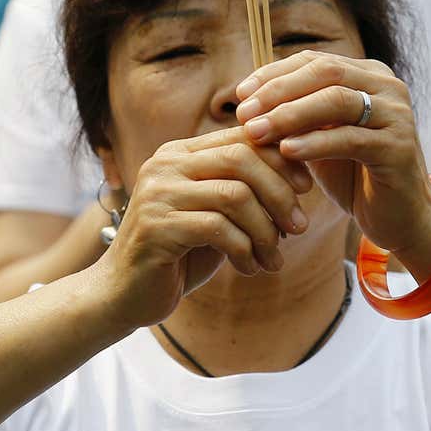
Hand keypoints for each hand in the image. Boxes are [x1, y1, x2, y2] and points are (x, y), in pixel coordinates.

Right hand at [94, 128, 314, 328]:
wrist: (124, 293)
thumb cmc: (178, 254)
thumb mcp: (214, 215)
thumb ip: (242, 191)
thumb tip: (299, 177)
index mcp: (179, 154)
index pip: (241, 137)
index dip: (281, 159)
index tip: (305, 189)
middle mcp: (165, 165)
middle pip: (241, 158)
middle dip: (280, 193)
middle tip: (299, 227)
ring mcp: (157, 194)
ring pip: (234, 195)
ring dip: (266, 231)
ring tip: (275, 258)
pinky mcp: (156, 227)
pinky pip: (218, 228)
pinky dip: (245, 250)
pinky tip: (250, 269)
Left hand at [234, 51, 430, 267]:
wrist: (398, 217)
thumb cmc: (352, 174)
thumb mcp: (318, 136)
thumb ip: (293, 114)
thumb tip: (244, 99)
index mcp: (367, 75)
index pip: (313, 61)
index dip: (273, 74)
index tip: (238, 95)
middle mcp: (387, 87)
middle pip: (325, 72)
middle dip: (278, 91)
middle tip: (243, 114)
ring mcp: (397, 115)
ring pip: (337, 101)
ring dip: (290, 115)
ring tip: (256, 132)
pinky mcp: (399, 147)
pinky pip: (350, 138)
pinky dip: (314, 142)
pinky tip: (286, 151)